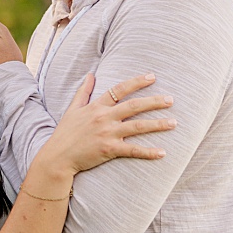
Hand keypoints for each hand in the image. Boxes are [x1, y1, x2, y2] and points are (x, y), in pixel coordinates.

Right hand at [37, 73, 175, 179]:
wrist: (57, 157)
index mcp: (97, 106)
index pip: (120, 89)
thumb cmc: (65, 134)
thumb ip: (83, 91)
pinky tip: (162, 152)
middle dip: (154, 101)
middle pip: (134, 106)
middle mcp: (104, 118)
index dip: (137, 82)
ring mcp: (107, 134)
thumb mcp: (72, 109)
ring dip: (158, 124)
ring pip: (138, 127)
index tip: (153, 77)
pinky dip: (148, 152)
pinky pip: (133, 150)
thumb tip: (90, 74)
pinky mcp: (109, 150)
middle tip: (171, 100)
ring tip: (174, 123)